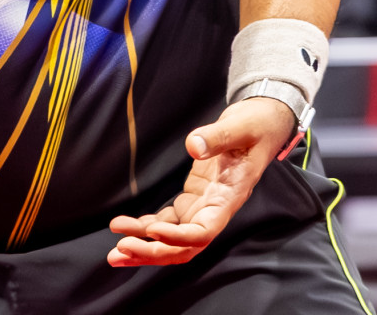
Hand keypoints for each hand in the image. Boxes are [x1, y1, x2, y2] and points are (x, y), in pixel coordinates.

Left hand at [107, 96, 295, 266]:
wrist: (260, 124)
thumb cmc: (255, 127)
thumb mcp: (240, 127)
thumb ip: (217, 137)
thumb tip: (193, 146)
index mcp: (229, 198)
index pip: (203, 232)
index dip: (178, 238)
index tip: (151, 231)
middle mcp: (215, 209)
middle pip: (185, 246)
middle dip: (153, 252)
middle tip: (120, 251)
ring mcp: (203, 206)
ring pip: (174, 239)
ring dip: (145, 247)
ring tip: (115, 252)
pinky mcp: (193, 198)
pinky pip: (169, 221)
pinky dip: (147, 228)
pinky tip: (125, 227)